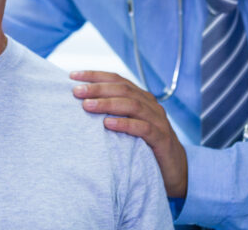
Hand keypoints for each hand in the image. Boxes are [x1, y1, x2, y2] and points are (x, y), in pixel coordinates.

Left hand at [71, 70, 188, 197]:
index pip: (116, 79)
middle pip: (122, 89)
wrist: (175, 170)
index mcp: (141, 97)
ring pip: (132, 105)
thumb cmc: (145, 146)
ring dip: (108, 104)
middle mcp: (150, 105)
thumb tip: (80, 104)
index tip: (72, 76)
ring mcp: (158, 121)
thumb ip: (111, 113)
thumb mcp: (128, 125)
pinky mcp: (162, 139)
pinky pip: (143, 128)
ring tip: (87, 105)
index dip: (95, 75)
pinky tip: (108, 124)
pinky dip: (125, 124)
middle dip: (98, 88)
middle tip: (76, 91)